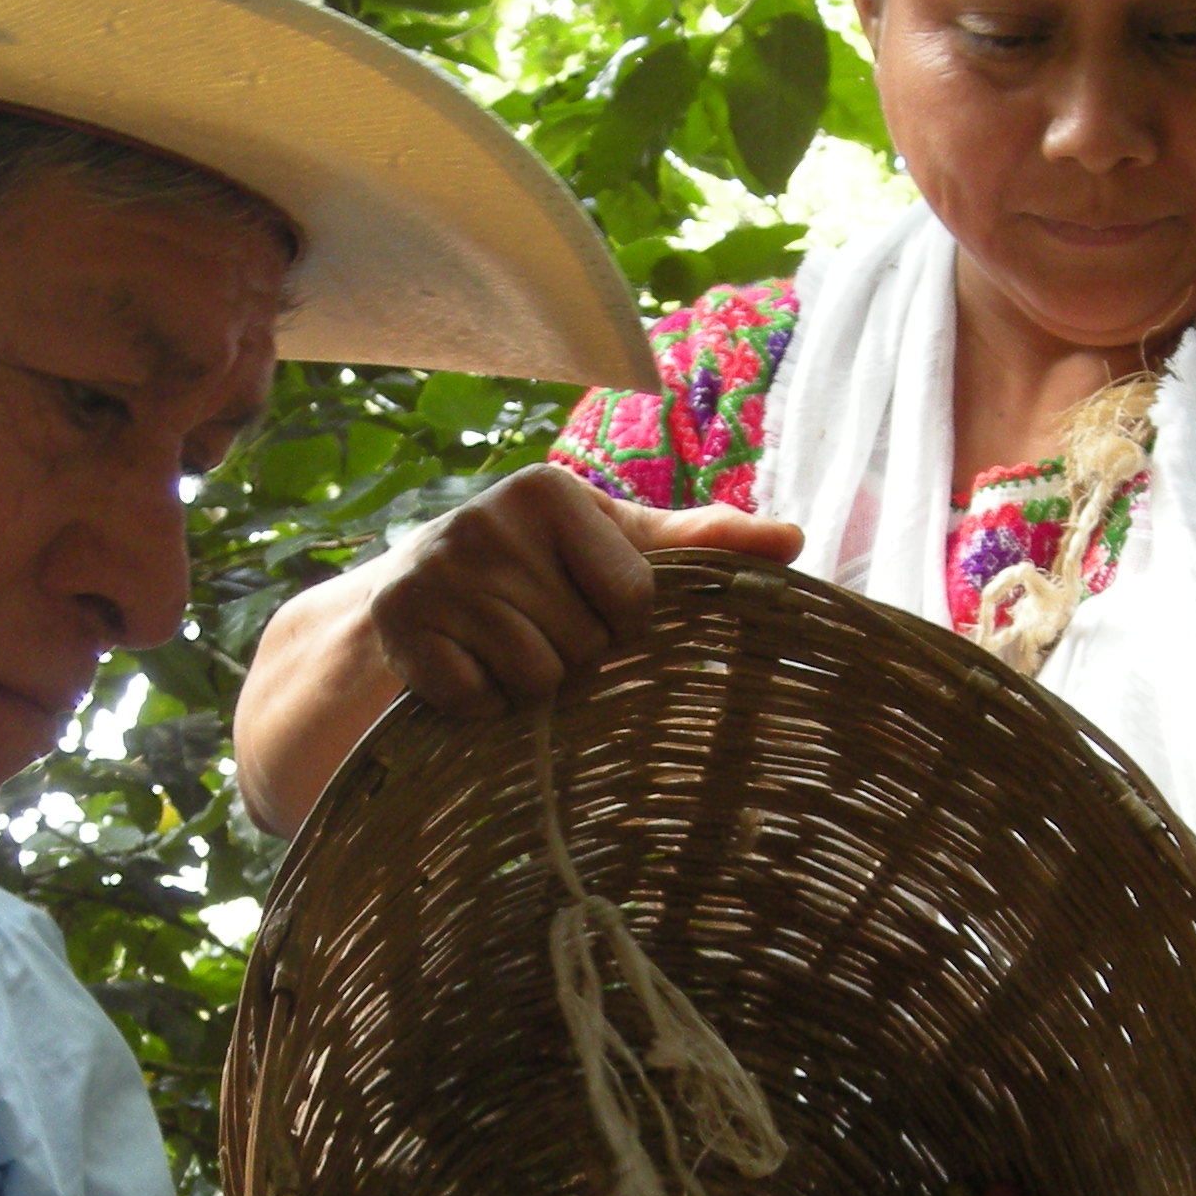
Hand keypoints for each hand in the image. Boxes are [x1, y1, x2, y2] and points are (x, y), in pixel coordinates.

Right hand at [362, 466, 800, 717]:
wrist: (403, 596)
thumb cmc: (531, 568)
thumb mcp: (610, 542)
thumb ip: (698, 540)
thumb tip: (793, 539)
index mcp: (550, 490)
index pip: (634, 599)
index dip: (622, 627)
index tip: (588, 610)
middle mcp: (488, 518)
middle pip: (585, 646)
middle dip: (573, 659)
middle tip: (536, 633)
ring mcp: (438, 572)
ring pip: (536, 680)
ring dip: (528, 689)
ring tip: (501, 651)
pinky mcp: (401, 624)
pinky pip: (479, 701)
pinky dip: (480, 705)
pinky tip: (466, 669)